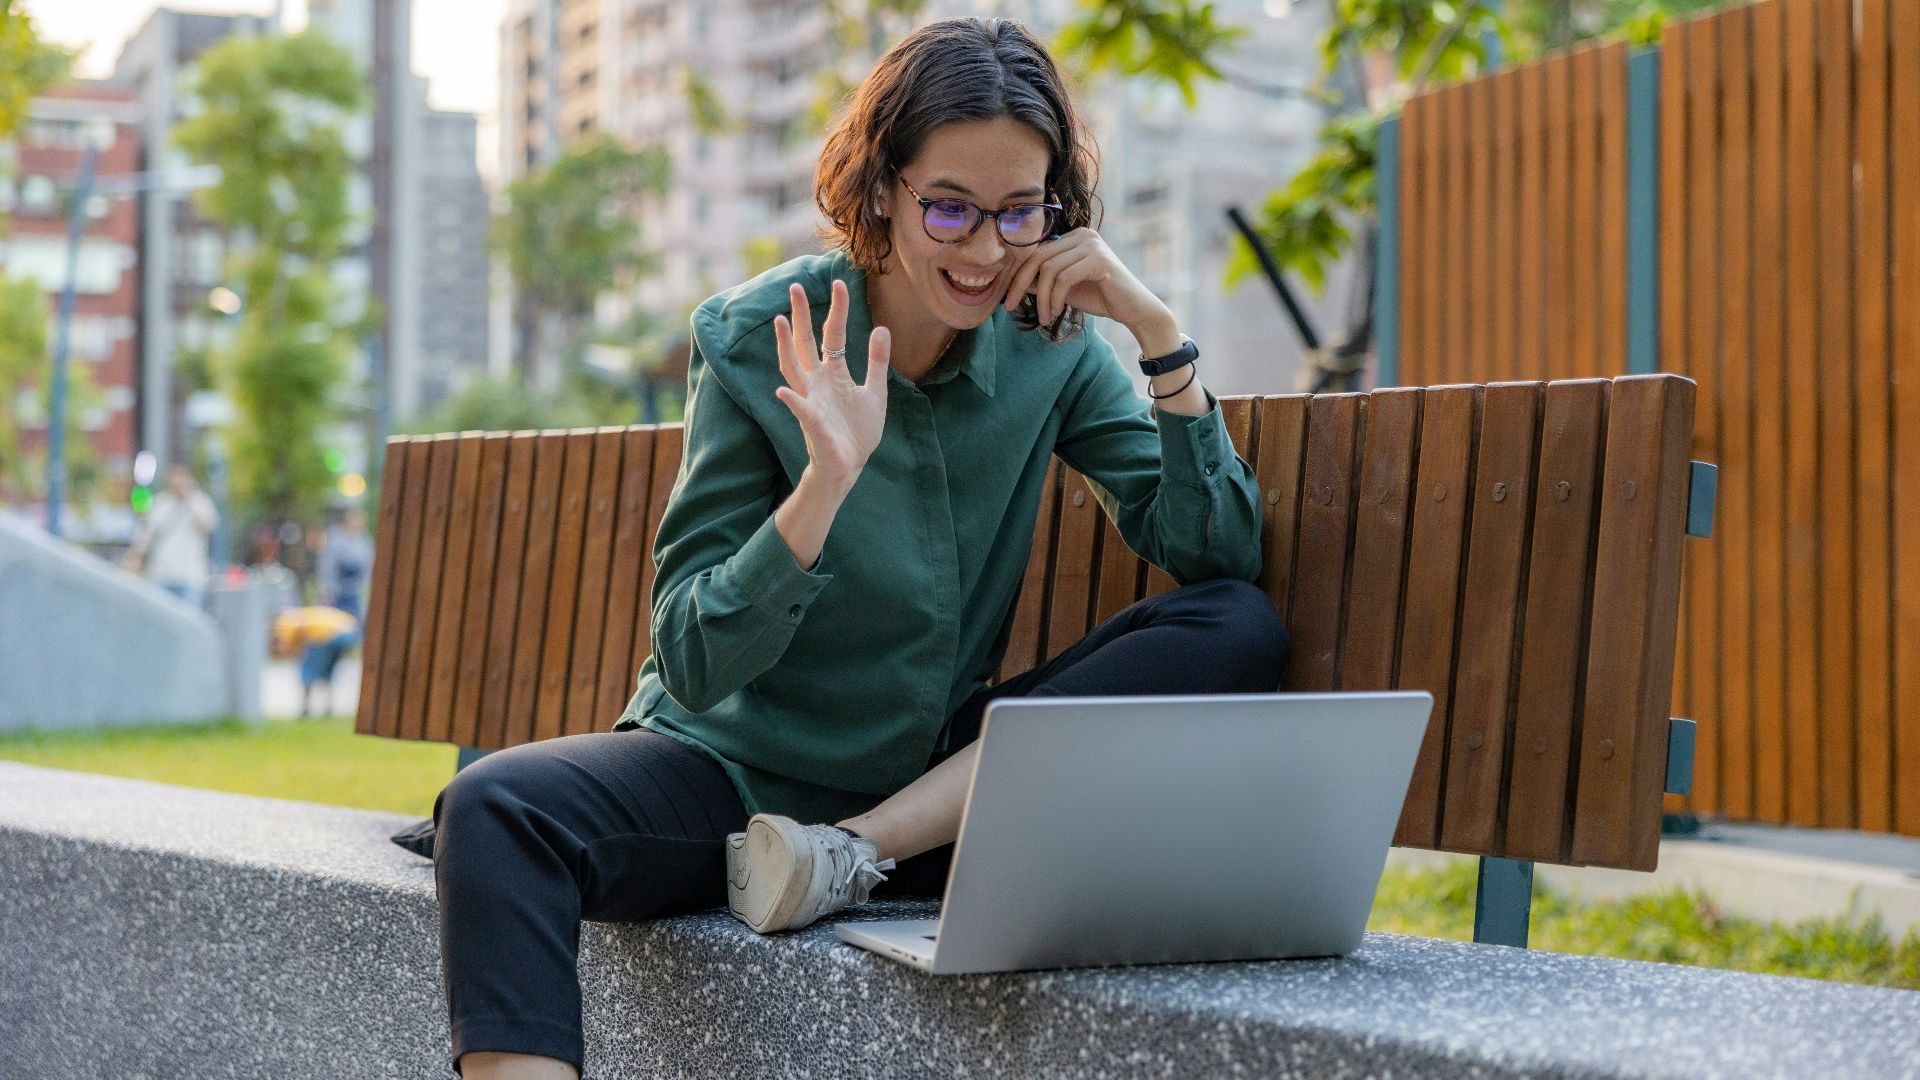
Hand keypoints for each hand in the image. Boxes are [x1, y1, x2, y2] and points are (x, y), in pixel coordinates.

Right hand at [773, 279, 891, 488]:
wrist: (849, 466)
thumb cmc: (858, 431)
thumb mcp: (875, 392)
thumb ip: (877, 362)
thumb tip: (881, 328)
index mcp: (834, 374)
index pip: (833, 334)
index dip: (837, 310)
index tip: (839, 283)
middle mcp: (818, 382)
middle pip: (805, 342)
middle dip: (801, 315)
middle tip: (795, 286)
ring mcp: (812, 400)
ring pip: (793, 368)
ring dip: (785, 346)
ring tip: (780, 321)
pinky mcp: (812, 423)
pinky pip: (799, 410)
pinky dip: (792, 400)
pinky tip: (782, 391)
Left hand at [1001, 227, 1171, 335]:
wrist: (1134, 309)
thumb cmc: (1100, 298)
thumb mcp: (1063, 289)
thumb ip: (1041, 281)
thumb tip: (1011, 282)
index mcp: (1073, 237)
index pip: (1034, 251)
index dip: (1015, 274)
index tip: (1006, 298)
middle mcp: (1082, 235)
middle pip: (1037, 257)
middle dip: (1019, 284)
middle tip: (1009, 307)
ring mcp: (1092, 245)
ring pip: (1049, 269)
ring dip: (1041, 298)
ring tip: (1044, 317)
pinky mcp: (1099, 259)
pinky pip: (1064, 278)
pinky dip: (1055, 298)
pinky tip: (1057, 312)